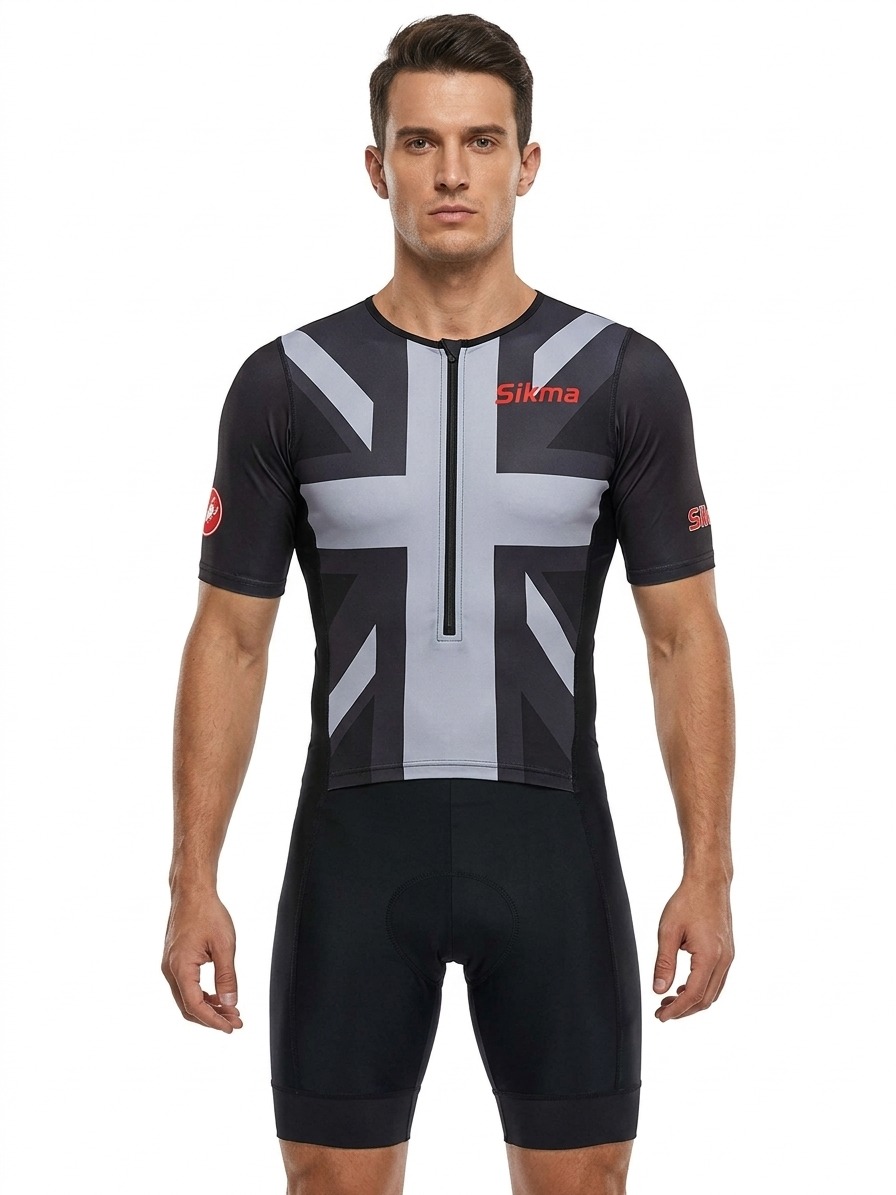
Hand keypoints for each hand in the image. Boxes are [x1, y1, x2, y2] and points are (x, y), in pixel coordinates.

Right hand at [161, 889, 243, 1031]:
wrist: (192, 892)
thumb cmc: (208, 913)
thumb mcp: (224, 945)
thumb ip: (227, 976)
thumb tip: (230, 1003)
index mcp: (181, 968)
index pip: (195, 1006)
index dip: (213, 1020)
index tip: (230, 1027)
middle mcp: (170, 970)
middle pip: (188, 1007)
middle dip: (212, 1017)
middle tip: (235, 1022)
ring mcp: (170, 965)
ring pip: (186, 997)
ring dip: (207, 1007)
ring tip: (231, 1011)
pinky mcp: (174, 960)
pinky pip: (185, 986)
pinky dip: (201, 995)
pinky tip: (218, 996)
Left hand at [652, 875, 733, 1020]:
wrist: (708, 883)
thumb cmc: (688, 902)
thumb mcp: (668, 931)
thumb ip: (663, 963)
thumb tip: (658, 990)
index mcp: (709, 957)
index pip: (693, 995)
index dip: (676, 1010)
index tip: (660, 1017)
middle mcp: (724, 960)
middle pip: (706, 999)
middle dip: (684, 1010)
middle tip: (662, 1012)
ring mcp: (728, 957)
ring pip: (713, 992)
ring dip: (693, 1001)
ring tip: (670, 1001)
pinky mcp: (728, 952)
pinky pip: (717, 980)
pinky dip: (701, 989)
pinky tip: (684, 986)